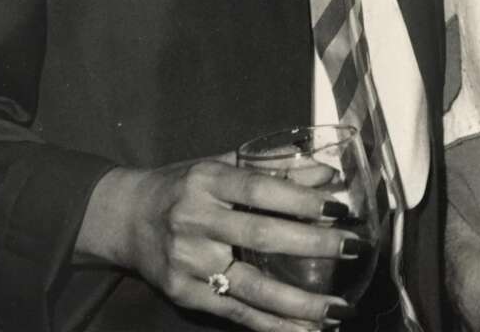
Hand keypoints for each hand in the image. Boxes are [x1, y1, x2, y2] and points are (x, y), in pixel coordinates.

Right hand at [76, 153, 368, 330]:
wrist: (126, 218)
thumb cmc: (184, 185)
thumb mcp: (222, 164)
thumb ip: (273, 166)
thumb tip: (327, 173)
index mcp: (207, 179)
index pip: (258, 189)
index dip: (299, 198)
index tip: (337, 208)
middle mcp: (195, 219)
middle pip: (259, 236)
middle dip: (311, 244)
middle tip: (352, 248)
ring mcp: (188, 261)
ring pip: (251, 285)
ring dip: (299, 301)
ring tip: (337, 307)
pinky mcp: (184, 294)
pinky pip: (235, 312)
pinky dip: (272, 326)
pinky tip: (305, 331)